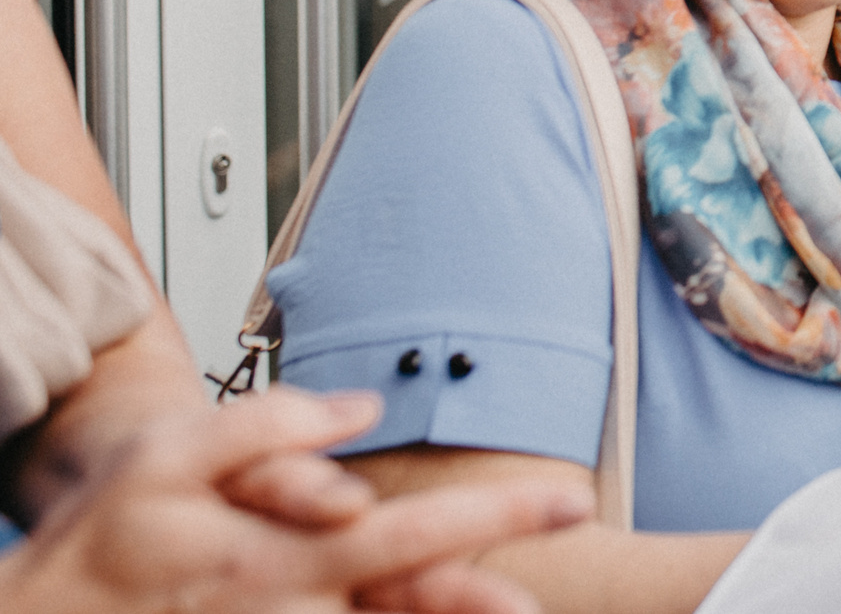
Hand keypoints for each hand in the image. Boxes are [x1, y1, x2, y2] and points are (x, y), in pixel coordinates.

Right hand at [0, 387, 589, 613]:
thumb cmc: (107, 535)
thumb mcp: (170, 457)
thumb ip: (272, 427)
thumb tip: (362, 412)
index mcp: (281, 557)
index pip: (412, 534)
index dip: (495, 517)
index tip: (567, 500)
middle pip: (417, 611)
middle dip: (489, 601)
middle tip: (554, 597)